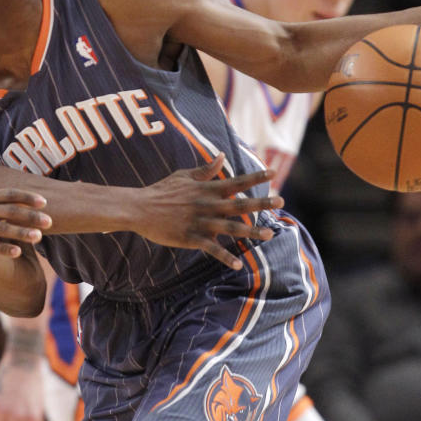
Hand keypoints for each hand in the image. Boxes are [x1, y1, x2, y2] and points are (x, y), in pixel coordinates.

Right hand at [0, 188, 50, 257]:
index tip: (44, 203)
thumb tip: (42, 201)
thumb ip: (11, 201)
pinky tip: (17, 252)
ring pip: (1, 229)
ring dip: (21, 232)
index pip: (9, 194)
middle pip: (8, 211)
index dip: (26, 197)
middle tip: (49, 222)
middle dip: (29, 216)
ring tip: (38, 236)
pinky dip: (3, 249)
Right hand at [134, 154, 283, 268]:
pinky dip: (225, 257)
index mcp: (207, 189)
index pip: (236, 181)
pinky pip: (211, 249)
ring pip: (231, 228)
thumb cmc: (161, 191)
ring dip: (251, 232)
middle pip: (240, 204)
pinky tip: (238, 264)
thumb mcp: (183, 175)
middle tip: (281, 201)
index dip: (255, 178)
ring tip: (269, 235)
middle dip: (262, 203)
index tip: (274, 173)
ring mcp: (200, 222)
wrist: (139, 208)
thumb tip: (222, 156)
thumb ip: (205, 169)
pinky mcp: (190, 238)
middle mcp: (207, 205)